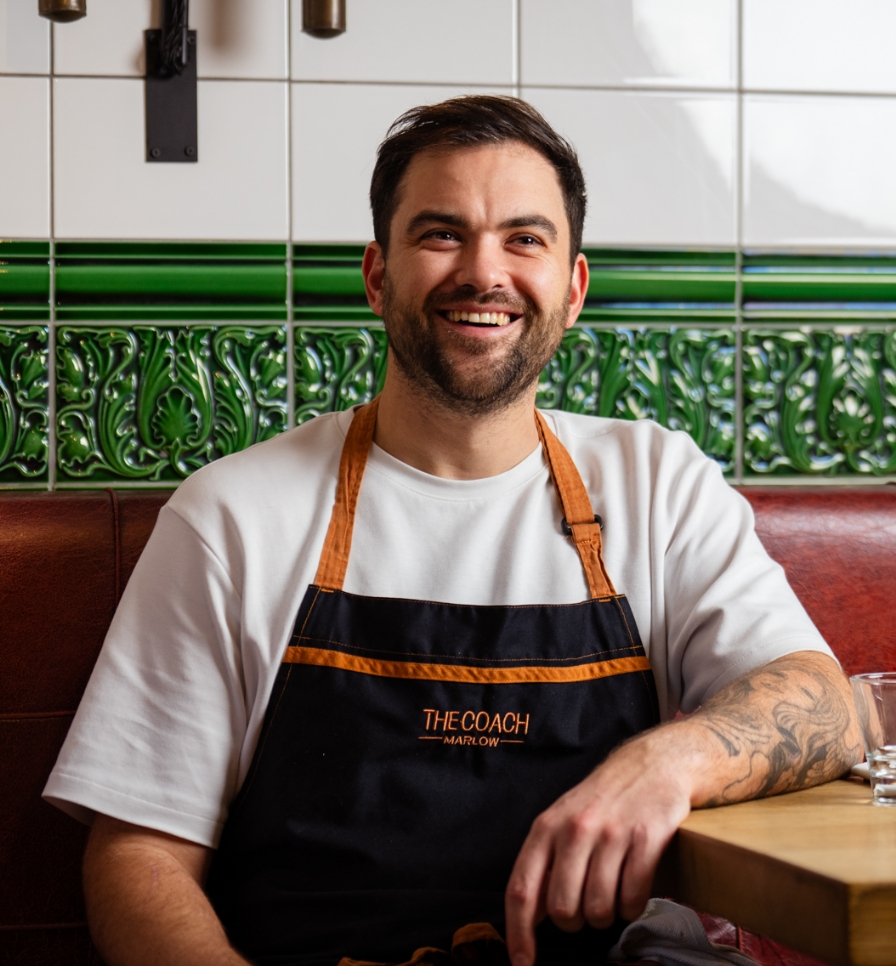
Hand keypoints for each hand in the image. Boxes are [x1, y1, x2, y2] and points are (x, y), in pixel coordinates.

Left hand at [504, 724, 694, 965]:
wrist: (650, 765)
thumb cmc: (600, 801)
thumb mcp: (560, 822)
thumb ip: (542, 864)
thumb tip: (526, 917)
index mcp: (546, 827)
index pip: (522, 889)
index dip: (519, 934)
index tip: (522, 963)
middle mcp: (575, 829)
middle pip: (563, 909)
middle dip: (574, 921)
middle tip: (585, 905)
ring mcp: (611, 834)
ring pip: (599, 909)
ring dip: (606, 914)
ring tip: (610, 891)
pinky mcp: (646, 839)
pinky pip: (633, 899)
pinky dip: (632, 906)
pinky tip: (632, 887)